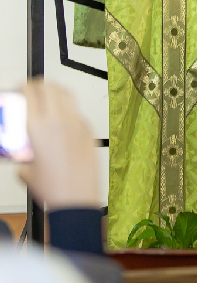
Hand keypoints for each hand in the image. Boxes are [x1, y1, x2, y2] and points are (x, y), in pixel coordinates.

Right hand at [17, 80, 101, 210]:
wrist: (77, 198)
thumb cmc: (51, 187)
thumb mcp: (26, 168)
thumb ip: (22, 154)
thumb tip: (22, 151)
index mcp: (38, 128)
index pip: (31, 93)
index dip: (24, 86)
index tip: (20, 88)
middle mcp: (59, 121)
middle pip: (50, 87)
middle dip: (39, 84)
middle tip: (33, 88)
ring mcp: (77, 124)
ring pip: (67, 94)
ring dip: (55, 91)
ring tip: (48, 96)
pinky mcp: (88, 130)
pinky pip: (76, 111)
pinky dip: (67, 107)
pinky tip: (62, 117)